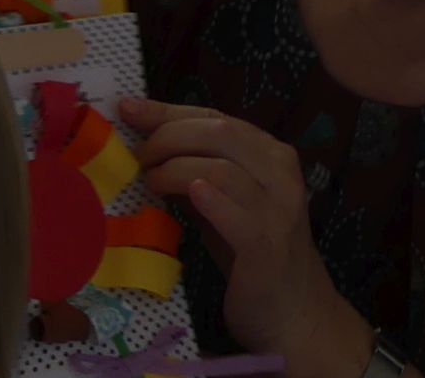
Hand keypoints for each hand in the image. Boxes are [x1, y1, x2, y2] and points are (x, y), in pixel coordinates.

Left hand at [121, 98, 373, 373]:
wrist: (295, 315)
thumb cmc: (252, 256)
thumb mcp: (223, 205)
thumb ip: (195, 173)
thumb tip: (145, 146)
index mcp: (270, 154)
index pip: (216, 118)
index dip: (169, 110)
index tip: (129, 108)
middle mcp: (280, 173)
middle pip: (220, 132)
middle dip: (169, 136)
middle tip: (138, 157)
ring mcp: (278, 209)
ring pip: (224, 169)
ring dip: (177, 168)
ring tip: (151, 182)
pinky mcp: (268, 246)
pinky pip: (239, 215)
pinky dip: (212, 200)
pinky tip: (190, 194)